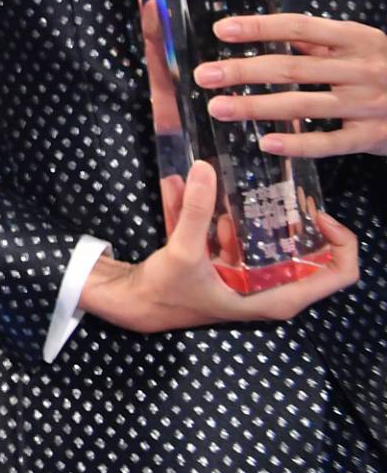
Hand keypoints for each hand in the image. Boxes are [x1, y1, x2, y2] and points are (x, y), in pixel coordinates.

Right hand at [78, 159, 358, 332]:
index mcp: (277, 297)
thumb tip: (206, 168)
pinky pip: (234, 236)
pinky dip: (215, 214)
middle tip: (277, 188)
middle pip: (305, 251)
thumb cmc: (167, 292)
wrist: (133, 305)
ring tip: (231, 182)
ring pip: (267, 239)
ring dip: (248, 210)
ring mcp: (249, 278)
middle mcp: (270, 289)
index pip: (340, 274)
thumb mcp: (185, 252)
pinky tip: (184, 188)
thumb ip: (197, 211)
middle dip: (290, 216)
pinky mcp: (227, 267)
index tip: (316, 213)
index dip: (341, 241)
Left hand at [203, 12, 386, 158]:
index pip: (300, 27)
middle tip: (205, 75)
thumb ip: (320, 42)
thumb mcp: (363, 46)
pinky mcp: (373, 136)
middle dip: (244, 71)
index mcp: (357, 39)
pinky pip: (330, 142)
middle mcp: (363, 69)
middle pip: (293, 67)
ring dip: (256, 107)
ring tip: (218, 107)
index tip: (222, 30)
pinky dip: (298, 144)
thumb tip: (267, 32)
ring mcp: (369, 104)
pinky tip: (267, 143)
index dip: (260, 27)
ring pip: (303, 105)